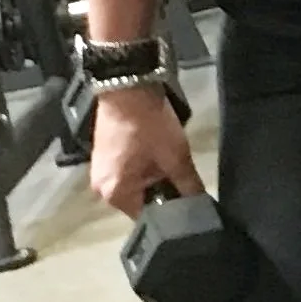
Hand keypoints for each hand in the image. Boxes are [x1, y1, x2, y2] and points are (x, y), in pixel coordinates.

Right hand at [89, 88, 203, 217]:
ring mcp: (99, 171)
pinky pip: (126, 171)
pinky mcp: (103, 156)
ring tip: (169, 164)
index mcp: (114, 194)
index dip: (169, 209)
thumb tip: (201, 205)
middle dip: (160, 191)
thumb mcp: (176, 157)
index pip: (147, 216)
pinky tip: (154, 153)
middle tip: (181, 179)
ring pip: (134, 185)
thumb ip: (189, 186)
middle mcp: (101, 189)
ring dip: (152, 177)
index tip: (186, 198)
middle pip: (139, 201)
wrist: (128, 84)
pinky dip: (141, 167)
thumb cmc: (149, 124)